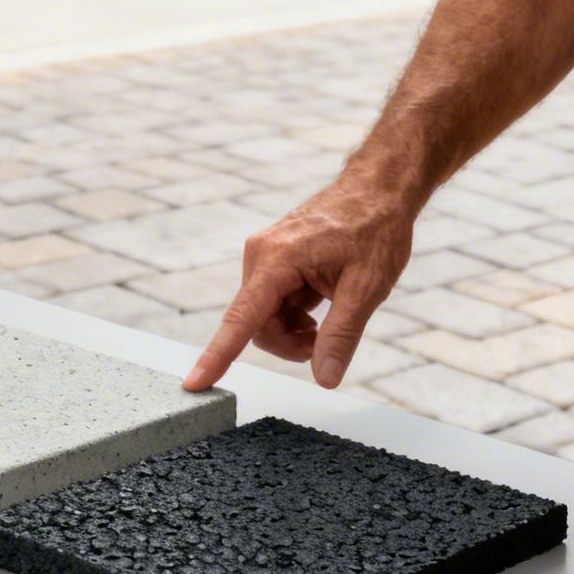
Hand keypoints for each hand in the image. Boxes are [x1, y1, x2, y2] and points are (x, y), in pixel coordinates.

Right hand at [183, 176, 414, 390]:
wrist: (378, 190)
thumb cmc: (375, 229)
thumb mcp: (366, 288)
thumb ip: (341, 335)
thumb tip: (324, 377)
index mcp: (277, 259)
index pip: (241, 319)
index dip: (218, 355)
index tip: (194, 382)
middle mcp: (261, 255)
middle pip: (256, 324)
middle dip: (287, 343)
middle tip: (324, 343)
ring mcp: (265, 255)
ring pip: (265, 316)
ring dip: (293, 329)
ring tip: (328, 318)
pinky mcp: (274, 259)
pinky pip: (273, 302)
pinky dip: (295, 314)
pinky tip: (322, 302)